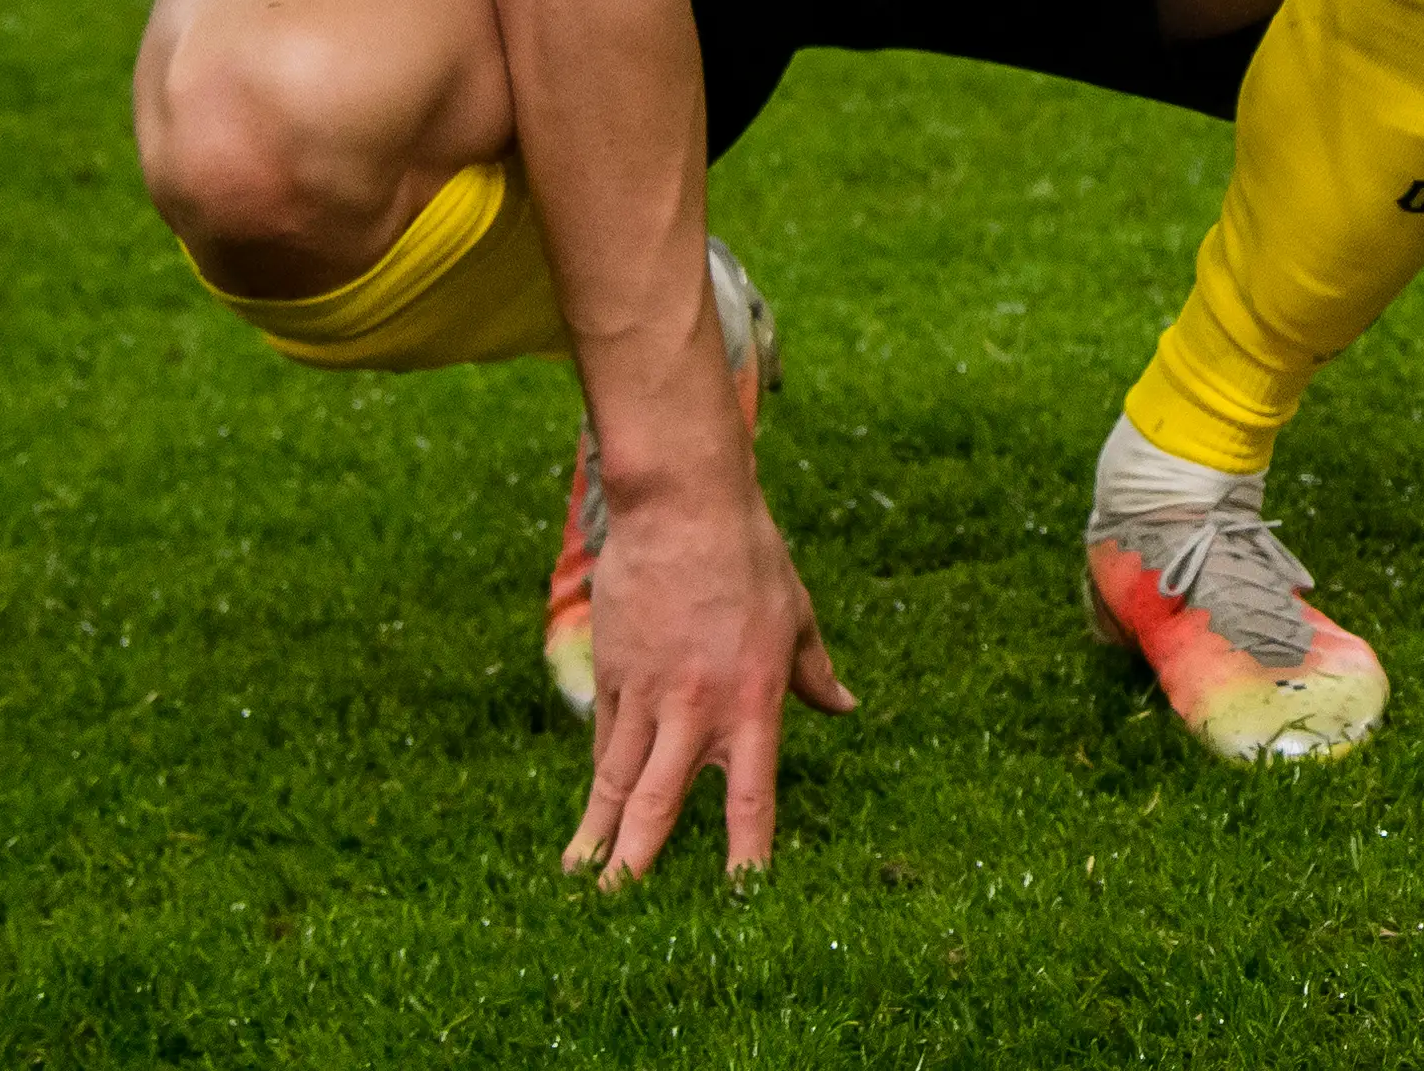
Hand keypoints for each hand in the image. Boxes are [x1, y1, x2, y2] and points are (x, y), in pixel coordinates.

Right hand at [565, 475, 852, 884]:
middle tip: (618, 915)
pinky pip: (604, 737)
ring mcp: (647, 694)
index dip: (745, 854)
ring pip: (616, 779)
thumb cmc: (751, 557)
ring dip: (597, 834)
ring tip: (578, 882)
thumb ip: (815, 672)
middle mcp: (697, 709)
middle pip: (662, 803)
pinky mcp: (613, 673)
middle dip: (638, 863)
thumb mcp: (797, 615)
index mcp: (754, 701)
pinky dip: (597, 777)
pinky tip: (589, 813)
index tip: (740, 903)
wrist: (682, 507)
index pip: (750, 798)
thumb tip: (846, 709)